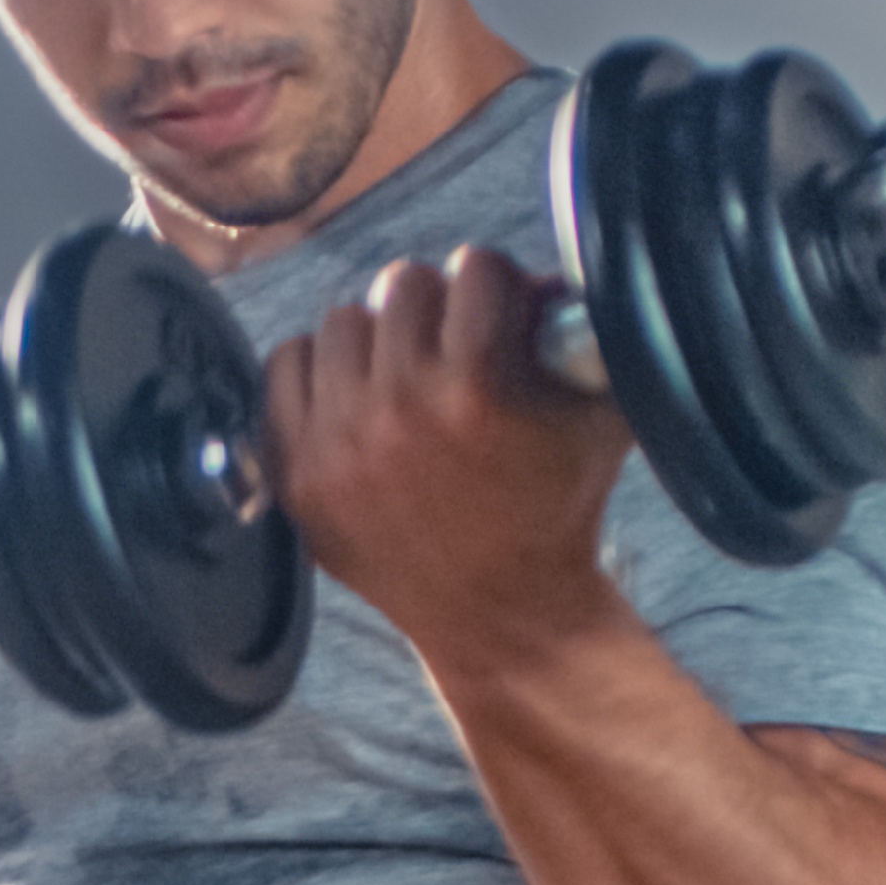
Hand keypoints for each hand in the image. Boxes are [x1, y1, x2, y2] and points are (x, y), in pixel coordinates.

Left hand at [262, 244, 640, 681]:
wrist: (501, 615)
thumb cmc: (556, 509)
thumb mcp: (600, 418)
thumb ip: (591, 337)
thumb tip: (556, 275)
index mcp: (478, 389)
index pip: (474, 269)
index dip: (496, 286)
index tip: (500, 312)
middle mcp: (400, 411)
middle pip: (402, 285)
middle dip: (436, 308)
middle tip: (452, 345)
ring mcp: (339, 444)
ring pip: (341, 321)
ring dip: (377, 338)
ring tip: (405, 376)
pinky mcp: (298, 473)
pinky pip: (285, 366)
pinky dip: (319, 372)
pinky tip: (355, 397)